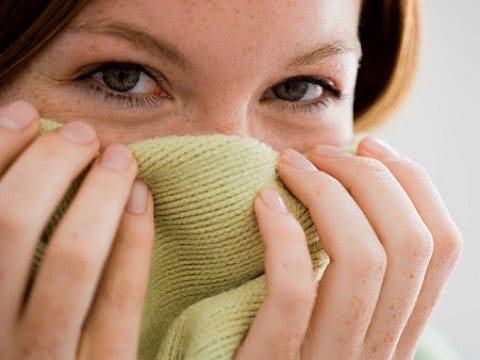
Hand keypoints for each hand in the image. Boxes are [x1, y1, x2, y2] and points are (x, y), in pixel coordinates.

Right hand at [0, 101, 153, 358]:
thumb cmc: (24, 330)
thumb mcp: (4, 285)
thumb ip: (7, 236)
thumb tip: (19, 148)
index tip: (24, 112)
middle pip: (10, 223)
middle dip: (49, 163)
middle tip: (82, 134)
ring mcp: (43, 356)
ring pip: (71, 257)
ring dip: (98, 192)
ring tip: (118, 156)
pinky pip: (121, 297)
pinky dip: (134, 236)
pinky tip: (141, 195)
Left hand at [234, 138, 462, 358]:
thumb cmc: (269, 338)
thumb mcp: (329, 305)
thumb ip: (349, 263)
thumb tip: (354, 180)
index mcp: (395, 330)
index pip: (441, 247)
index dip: (412, 183)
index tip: (369, 145)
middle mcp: (376, 351)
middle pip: (407, 244)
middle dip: (367, 176)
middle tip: (320, 153)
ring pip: (363, 261)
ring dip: (328, 194)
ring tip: (291, 166)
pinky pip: (294, 293)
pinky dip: (282, 235)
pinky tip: (262, 203)